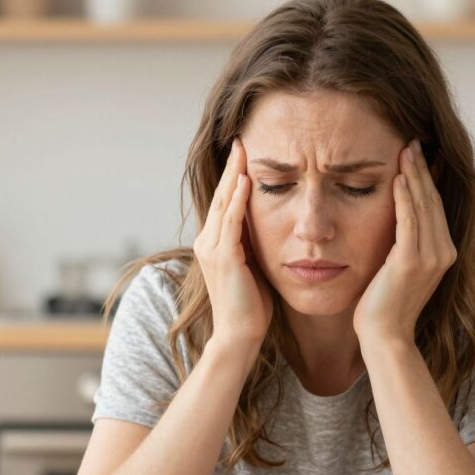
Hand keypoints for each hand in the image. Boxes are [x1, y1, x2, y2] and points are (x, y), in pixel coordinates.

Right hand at [193, 138, 272, 351]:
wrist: (240, 335)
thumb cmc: (251, 307)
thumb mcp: (253, 267)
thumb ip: (253, 245)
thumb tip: (267, 226)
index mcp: (213, 244)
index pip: (223, 203)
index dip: (233, 177)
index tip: (244, 154)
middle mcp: (207, 242)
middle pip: (220, 196)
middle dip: (232, 167)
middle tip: (241, 140)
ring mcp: (212, 249)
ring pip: (223, 204)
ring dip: (234, 175)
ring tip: (243, 150)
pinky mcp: (223, 257)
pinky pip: (231, 221)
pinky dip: (238, 199)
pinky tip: (246, 180)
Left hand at [354, 138, 456, 344]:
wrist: (384, 336)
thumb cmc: (384, 304)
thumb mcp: (399, 267)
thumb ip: (404, 242)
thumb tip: (398, 217)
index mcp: (443, 252)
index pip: (435, 206)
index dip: (427, 178)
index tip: (417, 153)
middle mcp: (443, 253)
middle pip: (432, 201)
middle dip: (422, 169)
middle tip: (412, 141)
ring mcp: (430, 258)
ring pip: (423, 207)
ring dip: (414, 175)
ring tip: (406, 149)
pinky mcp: (411, 263)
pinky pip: (409, 222)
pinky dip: (405, 198)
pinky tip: (399, 178)